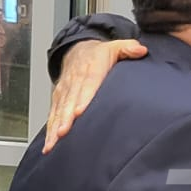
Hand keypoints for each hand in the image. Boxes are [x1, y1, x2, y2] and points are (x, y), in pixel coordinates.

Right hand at [43, 38, 147, 152]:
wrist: (77, 50)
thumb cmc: (98, 54)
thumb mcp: (114, 46)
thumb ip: (128, 48)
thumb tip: (141, 50)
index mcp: (90, 69)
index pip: (87, 84)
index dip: (83, 98)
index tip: (79, 111)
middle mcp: (74, 81)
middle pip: (69, 101)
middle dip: (65, 118)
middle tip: (63, 132)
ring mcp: (65, 91)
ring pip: (58, 110)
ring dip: (55, 127)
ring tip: (53, 143)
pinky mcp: (58, 98)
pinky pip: (53, 114)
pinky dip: (49, 129)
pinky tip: (49, 144)